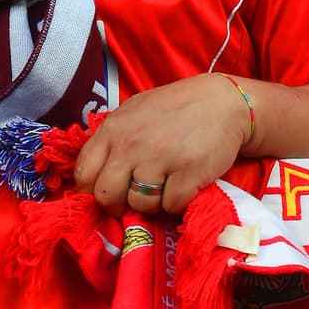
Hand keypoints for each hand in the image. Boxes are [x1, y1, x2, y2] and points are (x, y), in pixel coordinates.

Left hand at [73, 75, 253, 215]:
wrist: (223, 102)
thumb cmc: (174, 109)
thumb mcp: (133, 113)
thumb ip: (111, 140)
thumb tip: (91, 177)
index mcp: (113, 129)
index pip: (84, 175)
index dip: (93, 190)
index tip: (108, 191)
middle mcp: (132, 145)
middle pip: (107, 196)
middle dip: (118, 204)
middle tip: (134, 197)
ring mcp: (160, 159)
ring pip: (139, 204)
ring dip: (151, 203)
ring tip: (163, 186)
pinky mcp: (188, 174)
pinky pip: (170, 206)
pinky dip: (177, 202)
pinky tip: (183, 185)